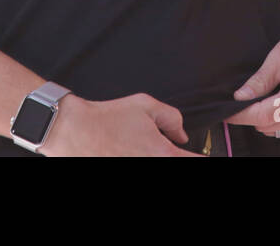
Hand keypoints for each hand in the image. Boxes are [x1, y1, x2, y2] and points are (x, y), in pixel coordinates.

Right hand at [40, 93, 204, 156]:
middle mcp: (153, 168)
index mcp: (164, 154)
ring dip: (155, 158)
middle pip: (177, 165)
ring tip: (140, 148)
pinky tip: (128, 151)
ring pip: (157, 166)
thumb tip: (181, 134)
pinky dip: (140, 158)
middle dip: (175, 157)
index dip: (205, 156)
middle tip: (160, 148)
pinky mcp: (122, 175)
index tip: (203, 153)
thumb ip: (172, 118)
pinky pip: (140, 166)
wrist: (74, 132)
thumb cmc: (107, 118)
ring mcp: (137, 171)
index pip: (196, 162)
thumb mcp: (145, 105)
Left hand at [222, 19, 279, 136]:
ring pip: (277, 130)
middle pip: (268, 125)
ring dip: (269, 115)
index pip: (263, 116)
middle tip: (251, 92)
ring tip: (277, 89)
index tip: (226, 112)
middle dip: (253, 112)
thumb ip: (260, 81)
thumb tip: (239, 98)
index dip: (241, 115)